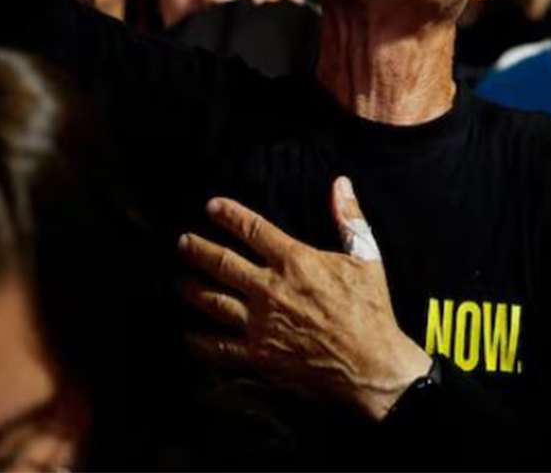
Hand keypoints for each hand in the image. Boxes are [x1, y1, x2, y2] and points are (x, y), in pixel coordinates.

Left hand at [178, 177, 430, 419]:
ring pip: (213, 300)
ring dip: (191, 288)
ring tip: (179, 281)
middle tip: (182, 242)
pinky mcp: (257, 356)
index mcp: (295, 261)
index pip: (253, 229)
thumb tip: (341, 183)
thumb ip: (349, 219)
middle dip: (197, 249)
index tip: (211, 207)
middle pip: (222, 262)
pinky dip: (198, 340)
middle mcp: (270, 289)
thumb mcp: (367, 258)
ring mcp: (260, 324)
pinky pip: (218, 346)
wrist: (371, 367)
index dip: (229, 215)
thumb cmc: (370, 311)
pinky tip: (188, 335)